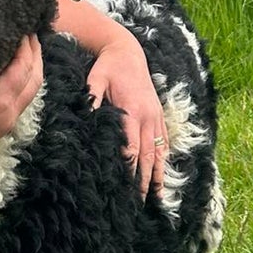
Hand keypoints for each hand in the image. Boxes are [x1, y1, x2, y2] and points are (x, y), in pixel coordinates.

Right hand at [0, 34, 42, 176]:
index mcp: (0, 101)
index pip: (23, 67)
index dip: (26, 46)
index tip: (23, 28)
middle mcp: (10, 113)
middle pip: (35, 80)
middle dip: (36, 55)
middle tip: (32, 33)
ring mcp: (8, 123)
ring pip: (32, 91)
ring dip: (33, 69)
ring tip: (28, 49)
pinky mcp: (2, 128)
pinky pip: (22, 100)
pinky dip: (25, 82)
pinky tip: (17, 72)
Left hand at [86, 39, 166, 197]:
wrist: (128, 51)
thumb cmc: (109, 66)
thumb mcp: (95, 79)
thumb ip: (92, 98)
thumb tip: (87, 118)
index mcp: (132, 110)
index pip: (132, 147)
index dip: (130, 169)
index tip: (125, 188)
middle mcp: (148, 116)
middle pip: (148, 155)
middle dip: (145, 180)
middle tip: (140, 202)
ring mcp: (155, 116)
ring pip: (159, 151)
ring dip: (159, 174)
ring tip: (158, 197)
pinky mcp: (158, 114)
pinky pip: (164, 140)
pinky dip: (165, 159)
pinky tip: (164, 173)